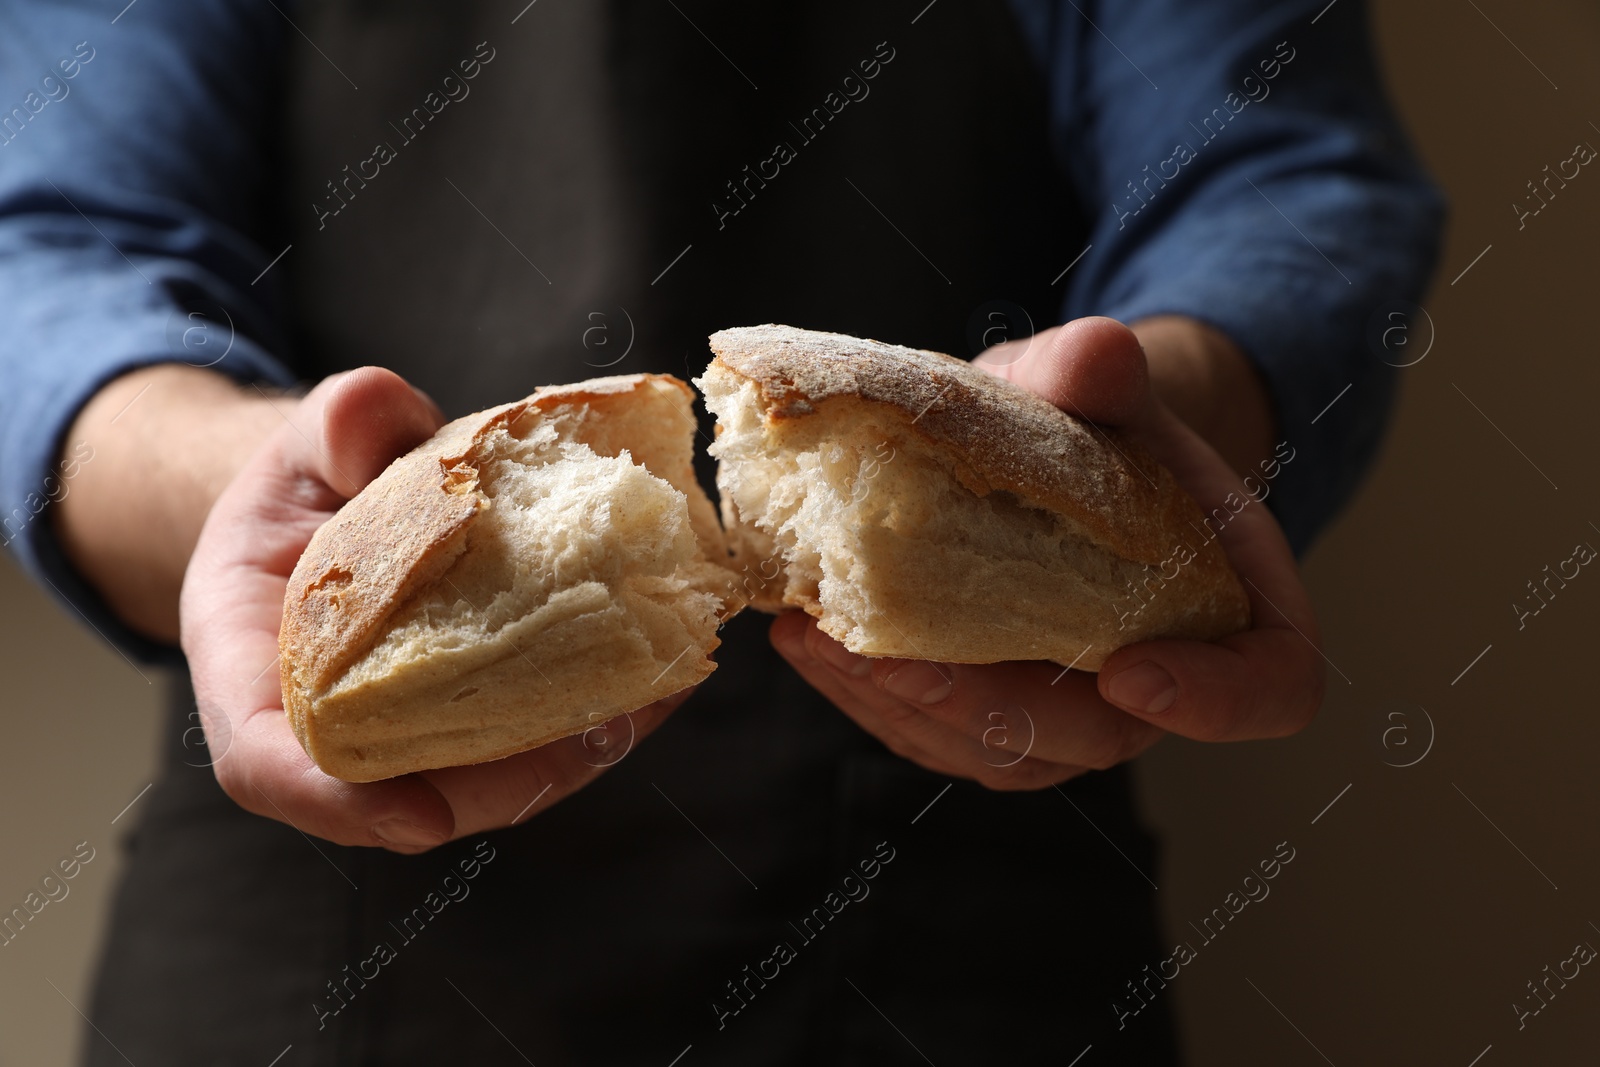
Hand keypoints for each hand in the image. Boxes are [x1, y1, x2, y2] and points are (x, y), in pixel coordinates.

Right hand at [181, 367, 691, 851]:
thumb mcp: (307, 437)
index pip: (264, 760)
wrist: (344, 500)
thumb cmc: (312, 477)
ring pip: (483, 779)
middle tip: (598, 734)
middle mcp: (330, 720)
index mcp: (246, 665)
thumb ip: (334, 423)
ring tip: (656, 692)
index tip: (414, 816)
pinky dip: (597, 713)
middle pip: (402, 795)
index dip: (331, 800)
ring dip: (573, 750)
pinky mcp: (476, 712)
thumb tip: (378, 421)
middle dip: (504, 785)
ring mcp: (409, 727)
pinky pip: (529, 737)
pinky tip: (663, 669)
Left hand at [769, 316, 1324, 789]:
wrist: (1053, 451)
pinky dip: (867, 693)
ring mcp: (1067, 712)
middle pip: (1097, 738)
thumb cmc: (1098, 424)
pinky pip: (936, 732)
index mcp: (1236, 605)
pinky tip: (806, 637)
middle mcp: (1160, 681)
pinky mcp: (989, 715)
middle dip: (991, 708)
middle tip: (895, 660)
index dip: (1216, 701)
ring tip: (816, 640)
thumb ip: (1105, 376)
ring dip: (901, 708)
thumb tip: (1092, 353)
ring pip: (999, 752)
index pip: (1269, 687)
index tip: (1130, 673)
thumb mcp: (1104, 386)